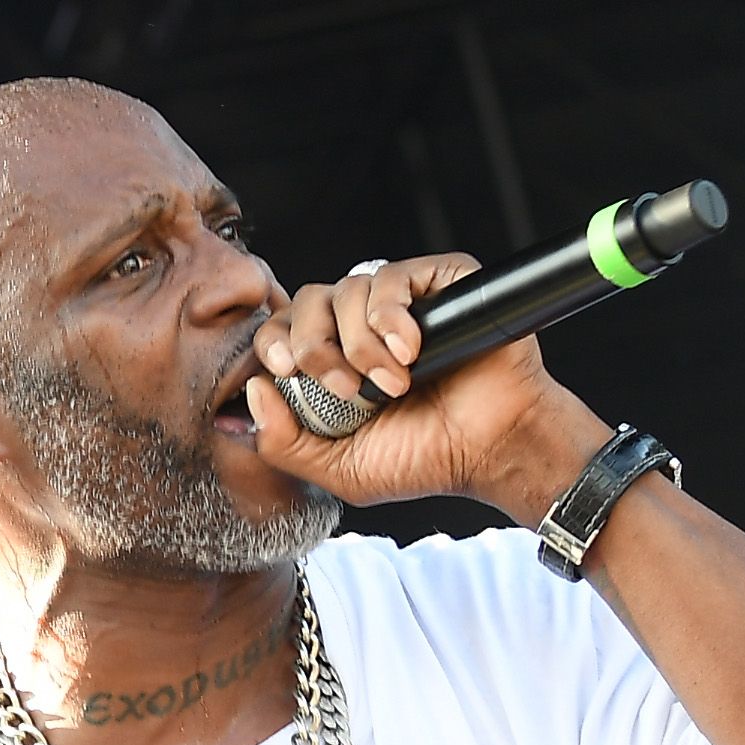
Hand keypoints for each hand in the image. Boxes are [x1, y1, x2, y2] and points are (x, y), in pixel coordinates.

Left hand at [243, 252, 613, 517]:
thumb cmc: (423, 459)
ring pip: (348, 288)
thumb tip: (253, 394)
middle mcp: (363, 325)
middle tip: (347, 389)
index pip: (283, 328)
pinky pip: (394, 276)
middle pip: (308, 299)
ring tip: (394, 384)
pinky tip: (409, 350)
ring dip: (361, 342)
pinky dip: (392, 314)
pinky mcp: (441, 283)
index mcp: (334, 361)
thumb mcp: (339, 468)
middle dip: (315, 345)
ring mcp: (403, 302)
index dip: (275, 341)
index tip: (284, 371)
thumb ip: (284, 443)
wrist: (491, 451)